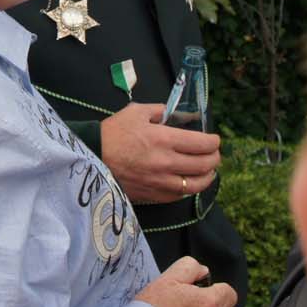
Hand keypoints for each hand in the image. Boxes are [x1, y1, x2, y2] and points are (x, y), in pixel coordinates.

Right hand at [100, 102, 220, 202]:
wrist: (92, 158)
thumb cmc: (112, 133)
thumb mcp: (136, 112)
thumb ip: (161, 111)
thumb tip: (179, 115)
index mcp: (164, 139)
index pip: (203, 144)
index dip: (214, 142)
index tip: (213, 139)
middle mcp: (167, 163)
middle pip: (205, 165)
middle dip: (214, 158)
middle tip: (213, 154)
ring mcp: (161, 182)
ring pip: (196, 185)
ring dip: (207, 177)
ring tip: (207, 171)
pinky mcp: (153, 196)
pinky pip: (179, 195)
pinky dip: (188, 188)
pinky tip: (187, 182)